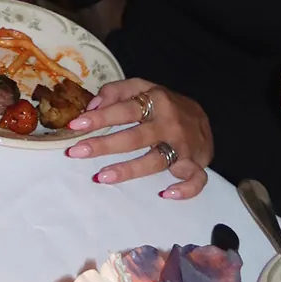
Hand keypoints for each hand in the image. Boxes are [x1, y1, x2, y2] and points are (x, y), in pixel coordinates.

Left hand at [65, 77, 212, 198]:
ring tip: (101, 177)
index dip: (100, 117)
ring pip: (156, 161)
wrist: (204, 118)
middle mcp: (169, 124)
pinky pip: (196, 180)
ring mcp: (184, 147)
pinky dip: (185, 189)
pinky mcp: (197, 165)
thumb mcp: (143, 87)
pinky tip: (166, 194)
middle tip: (76, 152)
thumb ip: (116, 91)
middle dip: (104, 145)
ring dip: (129, 170)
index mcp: (157, 101)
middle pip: (135, 137)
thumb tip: (91, 106)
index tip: (76, 125)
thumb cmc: (166, 104)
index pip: (125, 109)